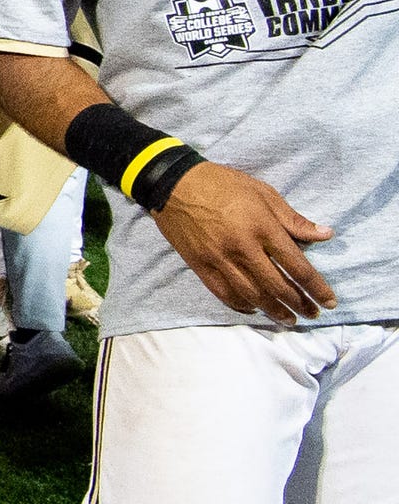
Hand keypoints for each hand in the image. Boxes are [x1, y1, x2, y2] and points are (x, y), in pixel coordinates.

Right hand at [157, 161, 335, 323]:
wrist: (173, 184)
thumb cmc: (222, 184)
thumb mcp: (263, 192)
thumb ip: (294, 219)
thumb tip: (325, 235)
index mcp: (262, 228)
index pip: (297, 266)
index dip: (317, 288)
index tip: (329, 302)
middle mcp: (243, 248)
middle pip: (278, 286)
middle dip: (299, 304)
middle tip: (312, 314)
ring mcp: (220, 259)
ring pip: (253, 295)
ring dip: (274, 311)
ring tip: (288, 319)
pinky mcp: (200, 265)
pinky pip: (225, 293)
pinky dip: (242, 305)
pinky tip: (254, 309)